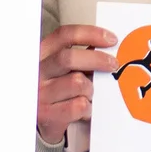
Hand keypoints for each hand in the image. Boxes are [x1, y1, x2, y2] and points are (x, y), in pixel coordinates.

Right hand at [37, 25, 116, 146]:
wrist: (38, 118)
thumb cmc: (55, 89)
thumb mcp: (60, 68)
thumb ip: (79, 57)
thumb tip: (108, 49)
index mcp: (42, 53)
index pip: (64, 35)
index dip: (90, 34)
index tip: (111, 39)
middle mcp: (37, 71)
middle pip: (69, 58)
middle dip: (97, 60)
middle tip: (113, 64)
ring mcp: (40, 93)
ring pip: (77, 83)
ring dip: (90, 89)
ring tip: (89, 95)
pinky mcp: (46, 114)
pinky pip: (78, 106)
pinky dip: (88, 108)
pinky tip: (85, 109)